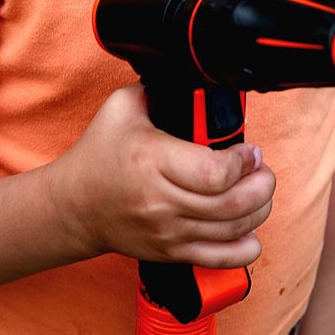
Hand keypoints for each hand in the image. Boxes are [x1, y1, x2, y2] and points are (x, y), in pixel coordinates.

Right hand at [49, 83, 275, 268]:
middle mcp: (161, 201)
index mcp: (152, 161)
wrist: (73, 206)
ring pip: (232, 230)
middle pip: (232, 203)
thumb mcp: (121, 108)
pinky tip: (250, 231)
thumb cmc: (98, 155)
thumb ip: (156, 87)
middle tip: (261, 170)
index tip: (250, 151)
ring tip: (258, 192)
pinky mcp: (170, 252)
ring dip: (258, 210)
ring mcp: (167, 231)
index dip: (244, 162)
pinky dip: (244, 248)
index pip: (216, 173)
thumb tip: (192, 76)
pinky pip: (219, 259)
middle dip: (262, 185)